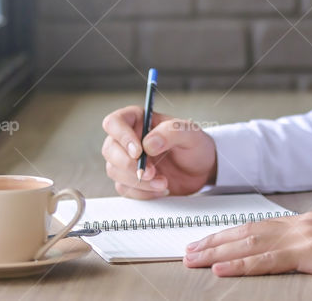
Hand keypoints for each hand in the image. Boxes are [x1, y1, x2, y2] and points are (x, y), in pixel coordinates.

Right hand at [101, 105, 217, 199]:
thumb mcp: (190, 133)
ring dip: (138, 180)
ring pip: (114, 171)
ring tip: (163, 181)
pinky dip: (142, 192)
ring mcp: (127, 160)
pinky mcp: (130, 180)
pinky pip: (124, 188)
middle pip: (110, 150)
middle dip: (130, 164)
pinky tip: (160, 188)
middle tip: (152, 172)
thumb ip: (171, 132)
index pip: (114, 122)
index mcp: (139, 120)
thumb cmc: (195, 145)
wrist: (202, 170)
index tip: (138, 152)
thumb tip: (148, 143)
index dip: (122, 137)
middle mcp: (129, 139)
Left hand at [182, 211, 311, 299]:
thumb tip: (282, 264)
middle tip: (189, 250)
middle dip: (216, 241)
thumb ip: (305, 254)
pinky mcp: (311, 253)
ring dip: (220, 251)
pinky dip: (242, 263)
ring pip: (253, 242)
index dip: (229, 234)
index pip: (258, 227)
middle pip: (249, 231)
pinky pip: (270, 260)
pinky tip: (223, 267)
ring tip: (195, 258)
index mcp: (306, 224)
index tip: (206, 243)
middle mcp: (303, 224)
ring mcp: (306, 236)